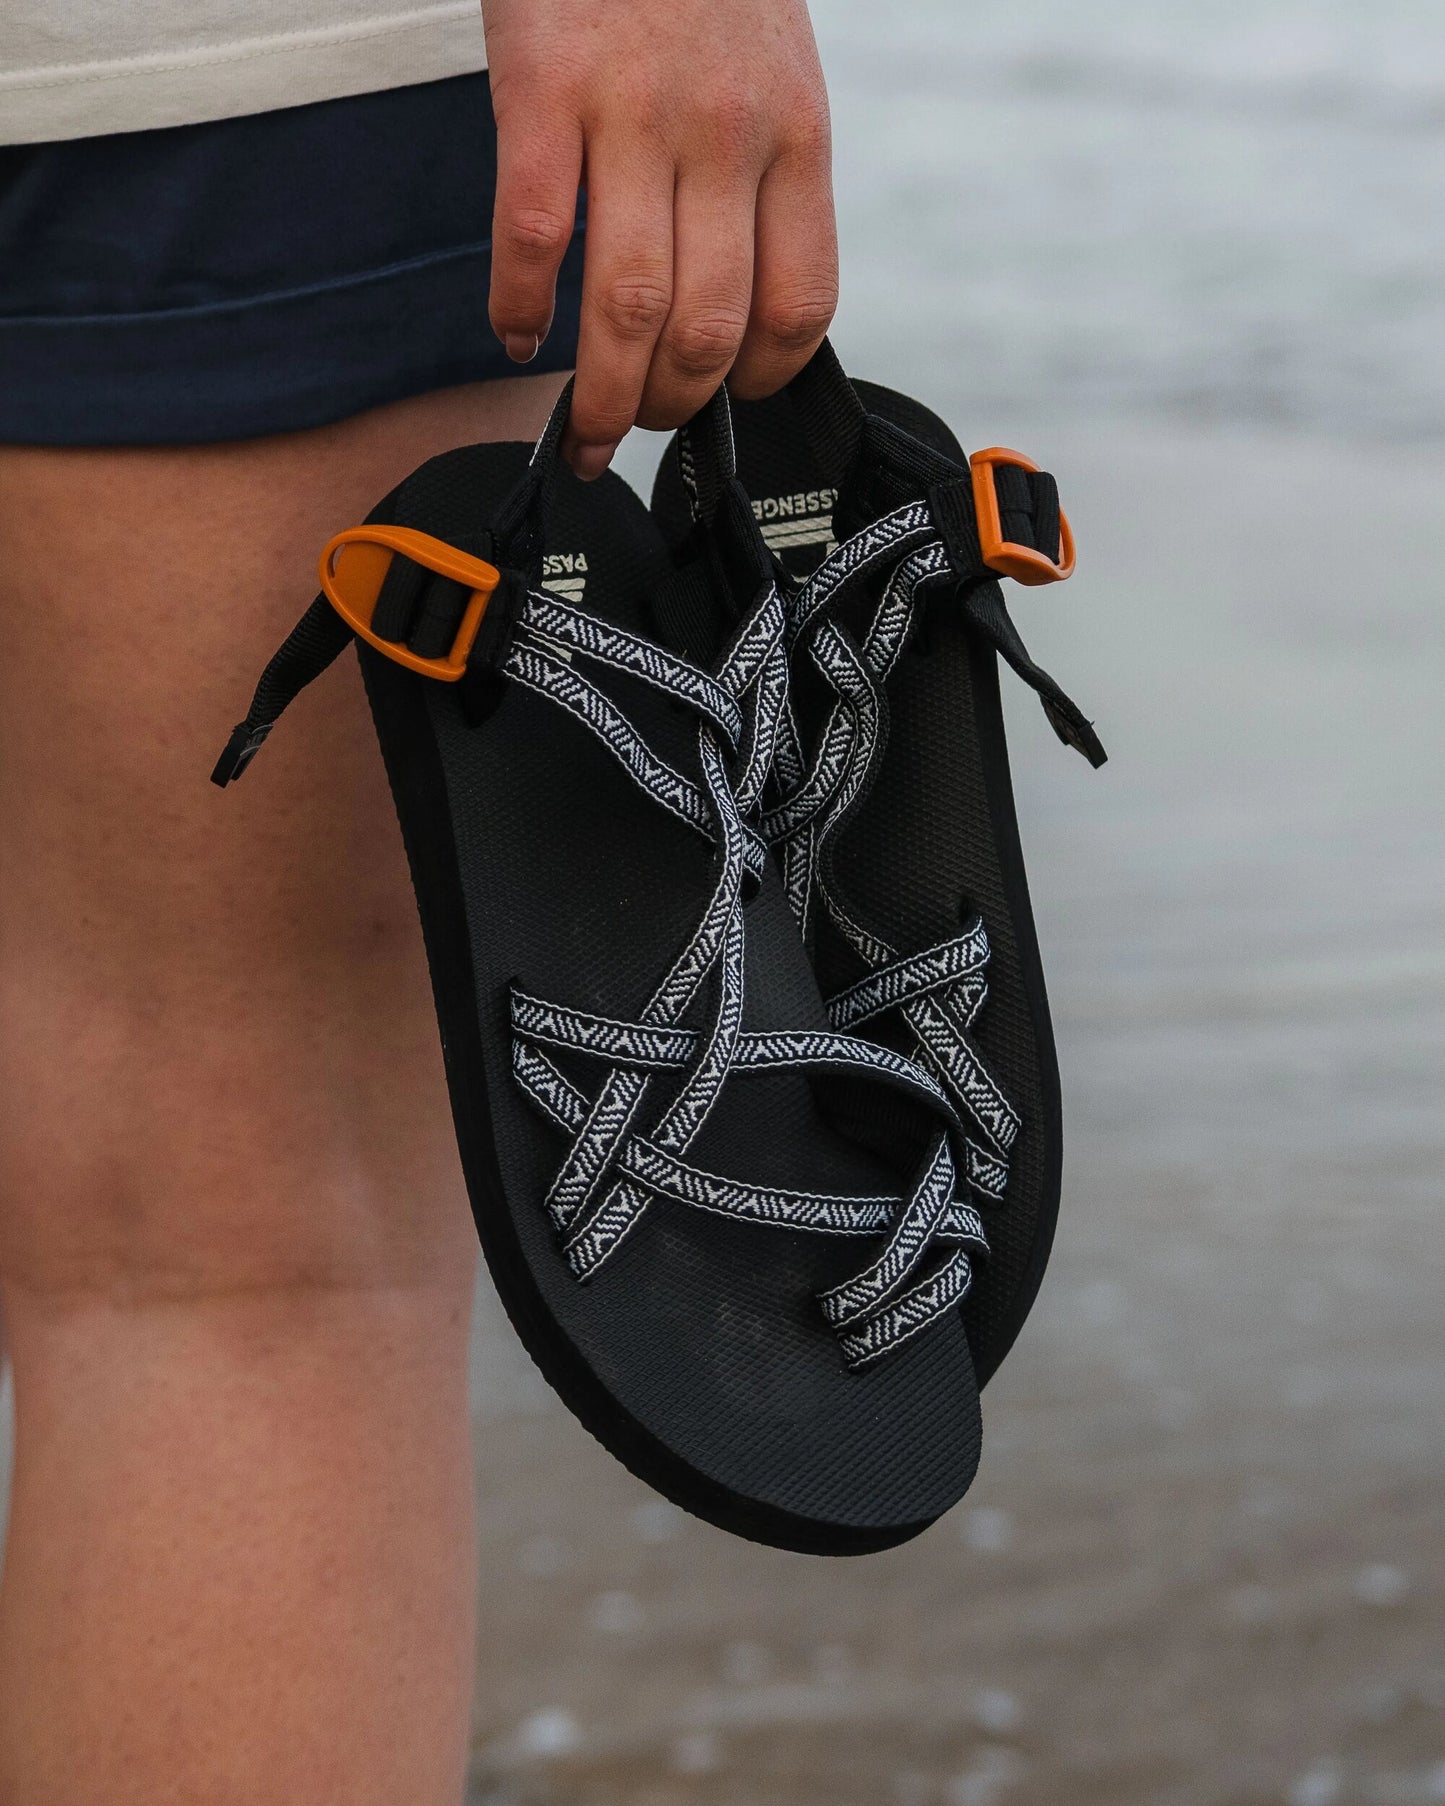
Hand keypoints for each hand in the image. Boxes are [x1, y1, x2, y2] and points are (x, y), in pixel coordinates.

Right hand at [481, 0, 837, 476]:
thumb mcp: (770, 71)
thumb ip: (761, 178)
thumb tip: (732, 304)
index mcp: (795, 137)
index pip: (799, 305)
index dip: (759, 379)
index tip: (723, 401)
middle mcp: (726, 134)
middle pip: (706, 328)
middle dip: (668, 410)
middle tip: (634, 431)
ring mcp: (634, 110)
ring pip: (626, 304)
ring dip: (600, 392)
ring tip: (582, 427)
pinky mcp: (544, 85)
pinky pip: (532, 234)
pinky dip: (520, 306)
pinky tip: (517, 335)